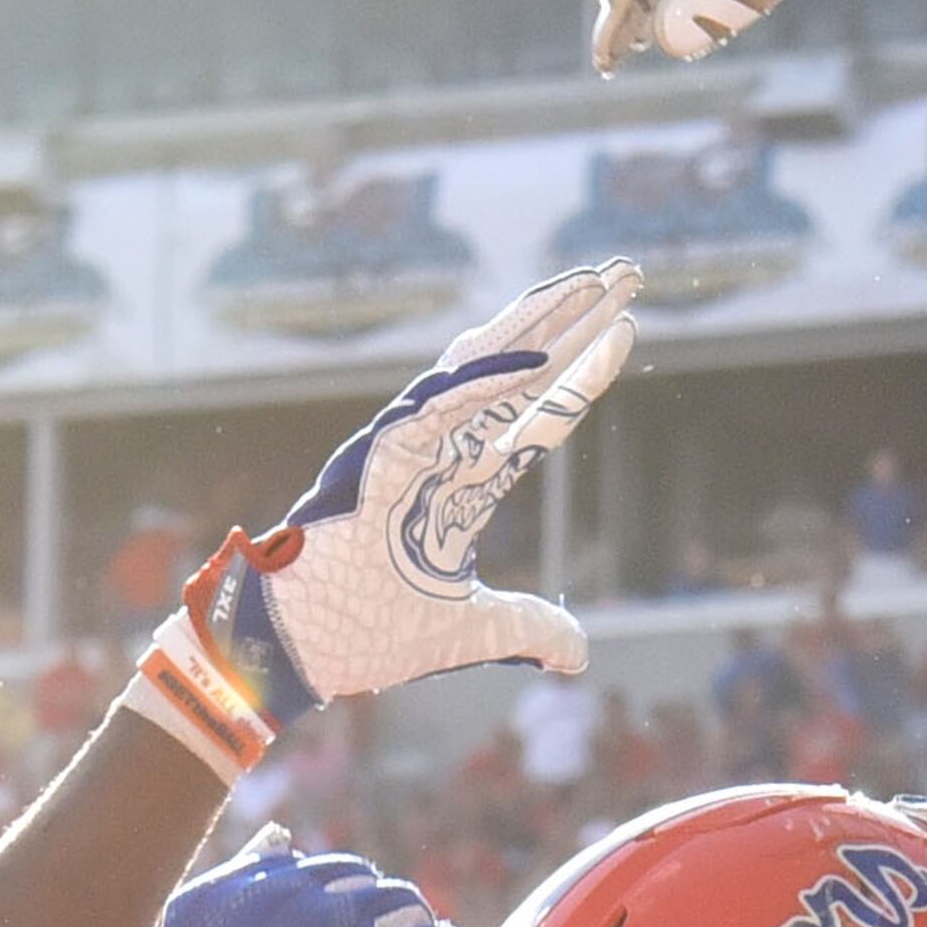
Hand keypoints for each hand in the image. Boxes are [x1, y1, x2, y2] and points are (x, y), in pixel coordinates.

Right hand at [208, 269, 638, 715]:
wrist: (297, 649)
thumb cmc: (366, 632)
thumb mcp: (471, 632)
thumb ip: (527, 628)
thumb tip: (578, 653)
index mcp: (461, 482)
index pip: (539, 418)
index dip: (583, 376)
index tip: (627, 332)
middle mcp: (442, 449)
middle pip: (524, 371)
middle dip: (577, 320)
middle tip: (629, 274)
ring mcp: (410, 444)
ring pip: (486, 367)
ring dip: (541, 322)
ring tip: (593, 282)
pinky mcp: (378, 455)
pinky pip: (438, 408)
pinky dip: (484, 381)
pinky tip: (537, 351)